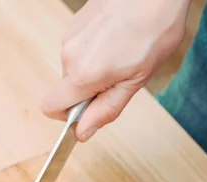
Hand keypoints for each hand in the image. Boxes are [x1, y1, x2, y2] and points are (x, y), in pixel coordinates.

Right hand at [44, 0, 189, 140]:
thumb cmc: (155, 28)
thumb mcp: (137, 79)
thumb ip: (106, 108)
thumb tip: (82, 132)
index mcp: (83, 75)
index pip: (51, 107)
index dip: (67, 115)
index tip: (90, 109)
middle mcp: (68, 56)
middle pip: (67, 88)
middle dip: (89, 89)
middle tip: (121, 74)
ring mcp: (69, 38)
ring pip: (74, 68)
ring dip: (94, 68)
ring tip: (123, 50)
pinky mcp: (74, 24)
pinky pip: (78, 49)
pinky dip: (94, 50)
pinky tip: (116, 37)